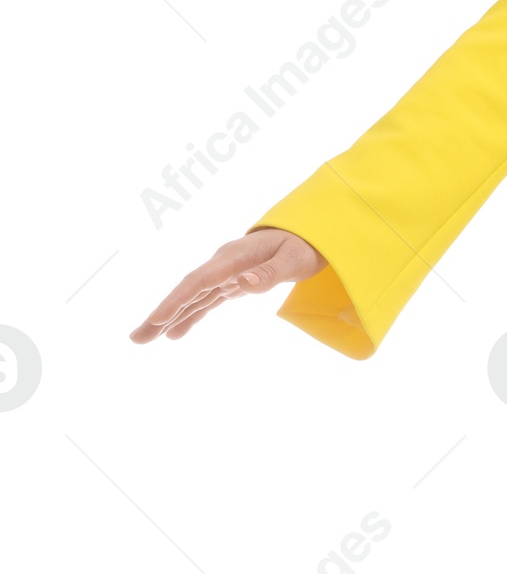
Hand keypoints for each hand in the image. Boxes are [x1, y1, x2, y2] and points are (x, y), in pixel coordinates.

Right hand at [129, 229, 324, 343]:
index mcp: (234, 258)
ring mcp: (223, 274)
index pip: (200, 282)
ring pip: (190, 298)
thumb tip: (242, 282)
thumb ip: (269, 273)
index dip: (178, 301)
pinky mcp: (229, 283)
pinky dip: (188, 317)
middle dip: (160, 314)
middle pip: (186, 291)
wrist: (304, 233)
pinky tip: (173, 334)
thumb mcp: (294, 260)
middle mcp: (222, 265)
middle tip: (136, 338)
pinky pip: (204, 302)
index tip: (158, 320)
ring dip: (166, 318)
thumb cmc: (302, 246)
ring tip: (141, 339)